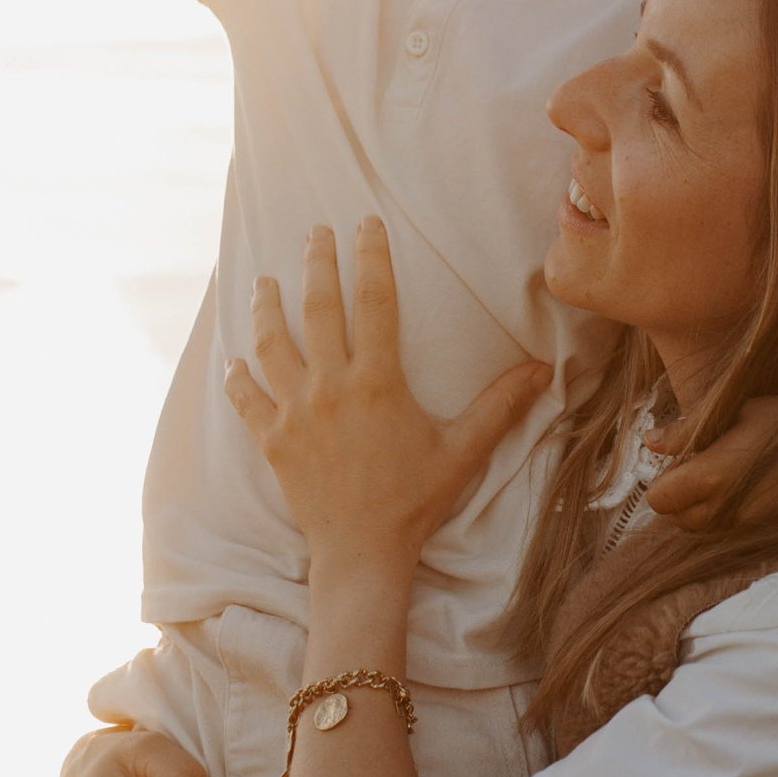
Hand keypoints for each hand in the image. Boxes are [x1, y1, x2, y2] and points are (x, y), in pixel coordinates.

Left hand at [225, 220, 547, 582]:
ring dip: (266, 308)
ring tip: (263, 281)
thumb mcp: (463, 451)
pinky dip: (239, 378)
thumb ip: (500, 406)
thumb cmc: (415, 500)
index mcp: (377, 381)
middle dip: (315, 265)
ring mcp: (295, 413)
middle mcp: (331, 387)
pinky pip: (248, 400)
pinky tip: (234, 361)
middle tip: (314, 234)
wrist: (361, 552)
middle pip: (317, 309)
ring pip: (272, 345)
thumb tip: (544, 370)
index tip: (365, 224)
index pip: (374, 302)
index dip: (371, 257)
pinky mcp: (272, 441)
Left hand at [645, 391, 777, 526]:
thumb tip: (650, 440)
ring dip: (697, 508)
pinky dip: (721, 513)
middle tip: (695, 465)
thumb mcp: (737, 411)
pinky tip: (741, 486)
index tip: (678, 458)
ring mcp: (746, 523)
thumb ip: (687, 430)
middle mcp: (725, 509)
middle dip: (677, 496)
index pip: (659, 498)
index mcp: (712, 478)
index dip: (662, 478)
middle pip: (676, 519)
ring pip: (700, 529)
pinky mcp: (764, 528)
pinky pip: (726, 530)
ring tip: (718, 476)